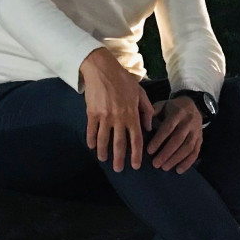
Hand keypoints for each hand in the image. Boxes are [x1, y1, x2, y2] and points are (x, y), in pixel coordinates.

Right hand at [81, 48, 154, 171]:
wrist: (102, 69)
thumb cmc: (123, 80)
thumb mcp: (140, 93)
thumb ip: (146, 110)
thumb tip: (148, 127)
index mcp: (132, 114)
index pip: (136, 140)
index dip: (136, 154)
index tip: (135, 165)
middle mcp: (119, 118)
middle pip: (119, 144)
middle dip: (119, 159)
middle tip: (118, 169)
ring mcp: (104, 117)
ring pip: (104, 140)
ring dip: (103, 152)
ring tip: (103, 159)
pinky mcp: (92, 113)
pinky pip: (91, 131)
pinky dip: (91, 140)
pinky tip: (92, 147)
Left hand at [146, 98, 203, 172]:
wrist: (194, 105)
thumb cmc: (173, 108)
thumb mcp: (163, 105)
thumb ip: (153, 112)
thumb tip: (143, 125)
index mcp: (178, 113)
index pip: (168, 128)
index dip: (159, 140)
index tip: (149, 151)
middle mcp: (189, 122)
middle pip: (178, 139)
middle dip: (166, 153)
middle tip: (156, 164)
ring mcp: (196, 131)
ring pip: (188, 147)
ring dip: (176, 159)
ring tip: (165, 168)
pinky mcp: (200, 139)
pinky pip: (196, 152)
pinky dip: (188, 162)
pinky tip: (179, 170)